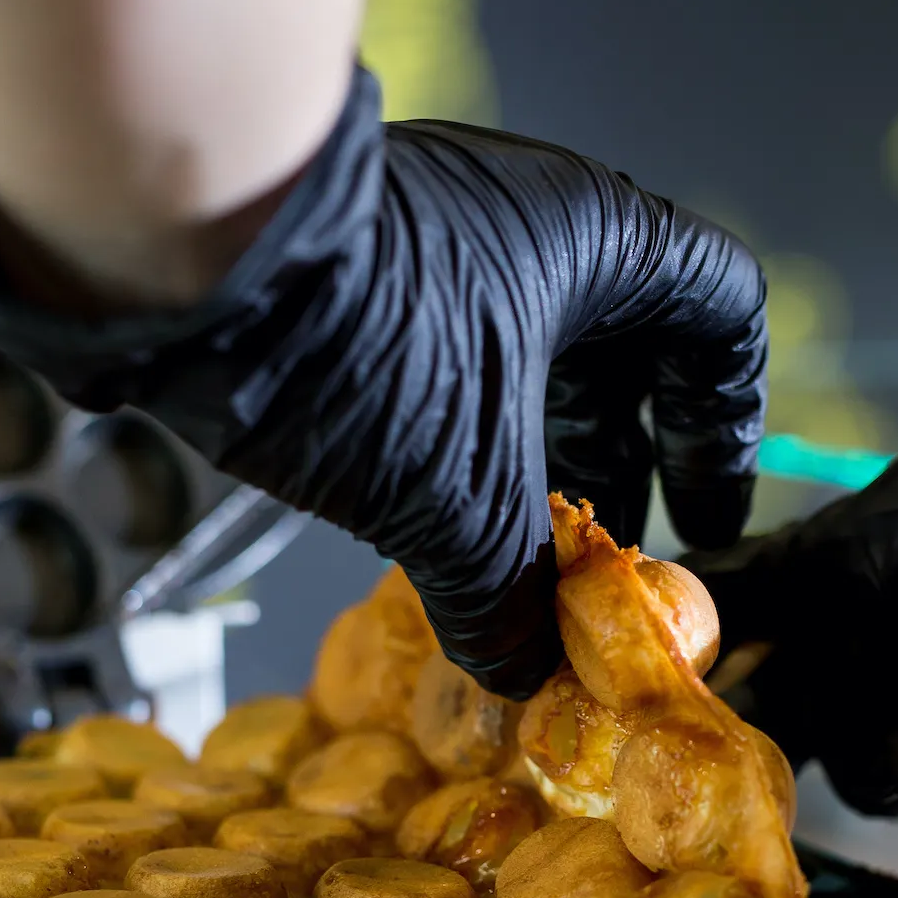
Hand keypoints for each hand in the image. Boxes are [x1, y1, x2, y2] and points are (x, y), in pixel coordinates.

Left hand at [0, 68, 765, 697]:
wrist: (171, 253)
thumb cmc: (355, 342)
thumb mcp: (458, 494)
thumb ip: (509, 595)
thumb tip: (527, 672)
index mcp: (597, 242)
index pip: (720, 314)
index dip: (727, 426)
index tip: (705, 518)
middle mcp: (528, 225)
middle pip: (618, 355)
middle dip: (614, 472)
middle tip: (604, 570)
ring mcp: (437, 240)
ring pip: (519, 368)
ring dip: (524, 473)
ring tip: (513, 571)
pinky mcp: (357, 274)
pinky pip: (438, 369)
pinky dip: (448, 451)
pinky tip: (423, 530)